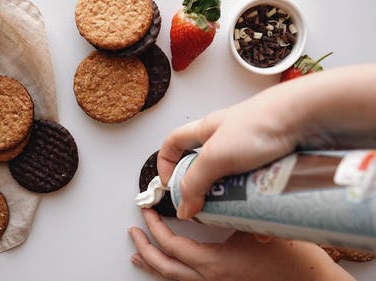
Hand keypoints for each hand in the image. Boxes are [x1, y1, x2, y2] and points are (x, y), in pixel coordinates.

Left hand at [129, 209, 354, 280]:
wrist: (308, 280)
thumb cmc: (288, 259)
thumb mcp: (255, 228)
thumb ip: (230, 212)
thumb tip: (209, 195)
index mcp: (214, 263)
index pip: (172, 245)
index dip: (156, 228)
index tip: (148, 212)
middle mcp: (209, 279)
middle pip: (164, 266)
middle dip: (145, 248)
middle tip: (134, 231)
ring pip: (172, 278)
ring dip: (152, 263)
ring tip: (137, 253)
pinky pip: (185, 280)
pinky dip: (168, 271)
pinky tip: (165, 266)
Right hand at [157, 64, 375, 218]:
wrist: (307, 118)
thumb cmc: (260, 123)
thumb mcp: (215, 156)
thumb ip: (195, 183)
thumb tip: (184, 207)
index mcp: (207, 131)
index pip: (174, 143)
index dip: (166, 164)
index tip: (170, 186)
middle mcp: (227, 140)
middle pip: (205, 169)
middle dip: (205, 191)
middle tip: (209, 206)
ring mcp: (251, 152)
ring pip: (233, 183)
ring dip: (234, 201)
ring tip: (240, 211)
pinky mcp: (272, 163)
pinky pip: (258, 189)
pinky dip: (258, 203)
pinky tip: (263, 211)